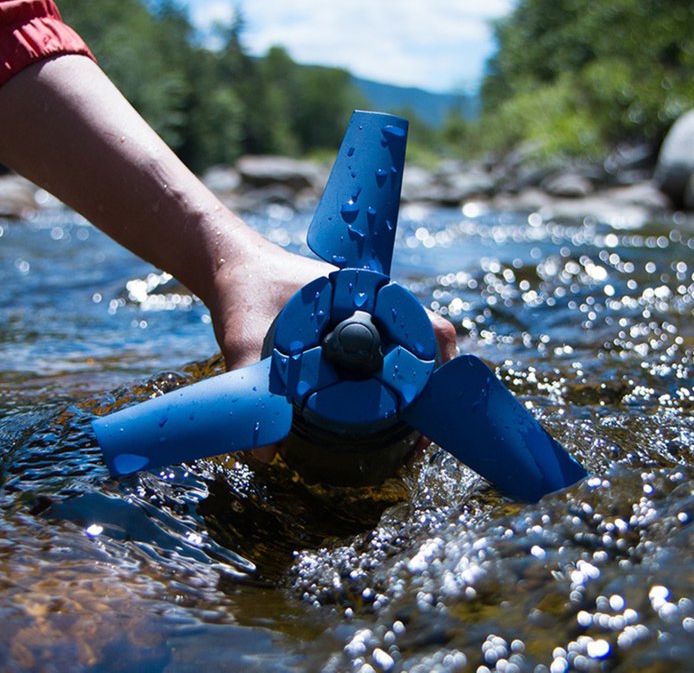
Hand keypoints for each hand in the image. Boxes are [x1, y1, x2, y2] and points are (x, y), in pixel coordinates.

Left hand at [207, 236, 457, 461]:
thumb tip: (267, 454)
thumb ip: (252, 392)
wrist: (230, 263)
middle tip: (416, 439)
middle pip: (425, 346)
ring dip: (411, 389)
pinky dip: (389, 380)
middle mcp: (373, 302)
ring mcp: (364, 313)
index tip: (432, 413)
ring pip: (406, 352)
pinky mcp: (349, 325)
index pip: (428, 329)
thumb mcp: (245, 339)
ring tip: (404, 434)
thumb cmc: (242, 288)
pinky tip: (378, 412)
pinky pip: (384, 352)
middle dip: (429, 391)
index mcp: (366, 294)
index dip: (441, 371)